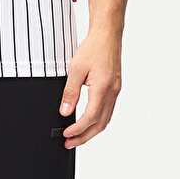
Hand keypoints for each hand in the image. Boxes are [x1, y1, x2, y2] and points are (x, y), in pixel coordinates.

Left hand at [58, 29, 122, 147]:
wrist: (108, 35)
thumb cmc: (93, 48)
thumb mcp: (76, 69)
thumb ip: (70, 92)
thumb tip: (64, 112)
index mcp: (103, 88)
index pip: (90, 117)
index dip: (77, 129)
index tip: (66, 135)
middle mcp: (112, 92)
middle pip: (100, 124)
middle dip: (84, 137)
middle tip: (69, 143)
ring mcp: (115, 91)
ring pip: (105, 120)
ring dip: (91, 131)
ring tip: (77, 137)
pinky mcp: (115, 89)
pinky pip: (108, 111)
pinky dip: (97, 121)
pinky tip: (88, 123)